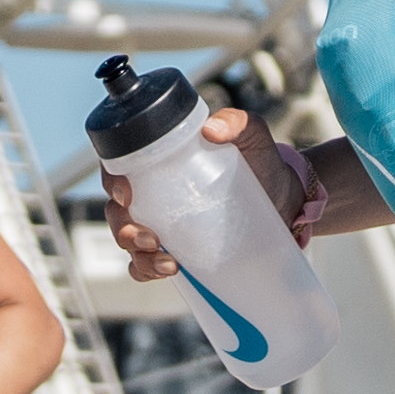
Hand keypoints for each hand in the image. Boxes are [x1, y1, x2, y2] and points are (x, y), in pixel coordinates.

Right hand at [113, 105, 310, 278]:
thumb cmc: (260, 160)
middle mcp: (152, 193)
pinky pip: (145, 265)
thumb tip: (211, 130)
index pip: (119, 167)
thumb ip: (236, 122)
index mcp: (159, 162)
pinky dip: (147, 271)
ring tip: (167, 262)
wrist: (283, 197)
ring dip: (137, 255)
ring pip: (127, 242)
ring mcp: (161, 223)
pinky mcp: (175, 248)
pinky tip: (169, 270)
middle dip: (123, 228)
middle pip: (117, 211)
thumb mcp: (251, 135)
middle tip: (149, 237)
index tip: (126, 195)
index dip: (111, 180)